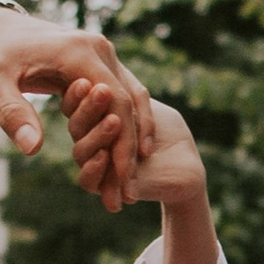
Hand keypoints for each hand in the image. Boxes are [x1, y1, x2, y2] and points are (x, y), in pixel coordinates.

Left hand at [0, 9, 154, 208]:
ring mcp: (99, 53)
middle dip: (130, 150)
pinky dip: (126, 123)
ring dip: (134, 138)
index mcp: (78, 51)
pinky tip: (124, 154)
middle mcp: (97, 48)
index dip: (122, 143)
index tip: (121, 180)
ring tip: (128, 181)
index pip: (116, 101)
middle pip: (129, 102)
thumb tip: (31, 149)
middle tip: (127, 193)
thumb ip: (12, 112)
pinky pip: (120, 93)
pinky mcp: (95, 61)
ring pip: (131, 97)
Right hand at [65, 75, 206, 207]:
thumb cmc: (169, 130)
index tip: (89, 79)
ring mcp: (96, 164)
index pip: (77, 104)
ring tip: (115, 121)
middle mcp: (91, 141)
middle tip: (101, 91)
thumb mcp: (143, 102)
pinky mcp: (104, 187)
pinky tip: (104, 154)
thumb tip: (94, 75)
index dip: (80, 93)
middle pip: (76, 125)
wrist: (187, 164)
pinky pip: (87, 180)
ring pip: (80, 151)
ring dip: (96, 135)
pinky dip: (93, 168)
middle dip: (88, 108)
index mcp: (96, 119)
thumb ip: (118, 90)